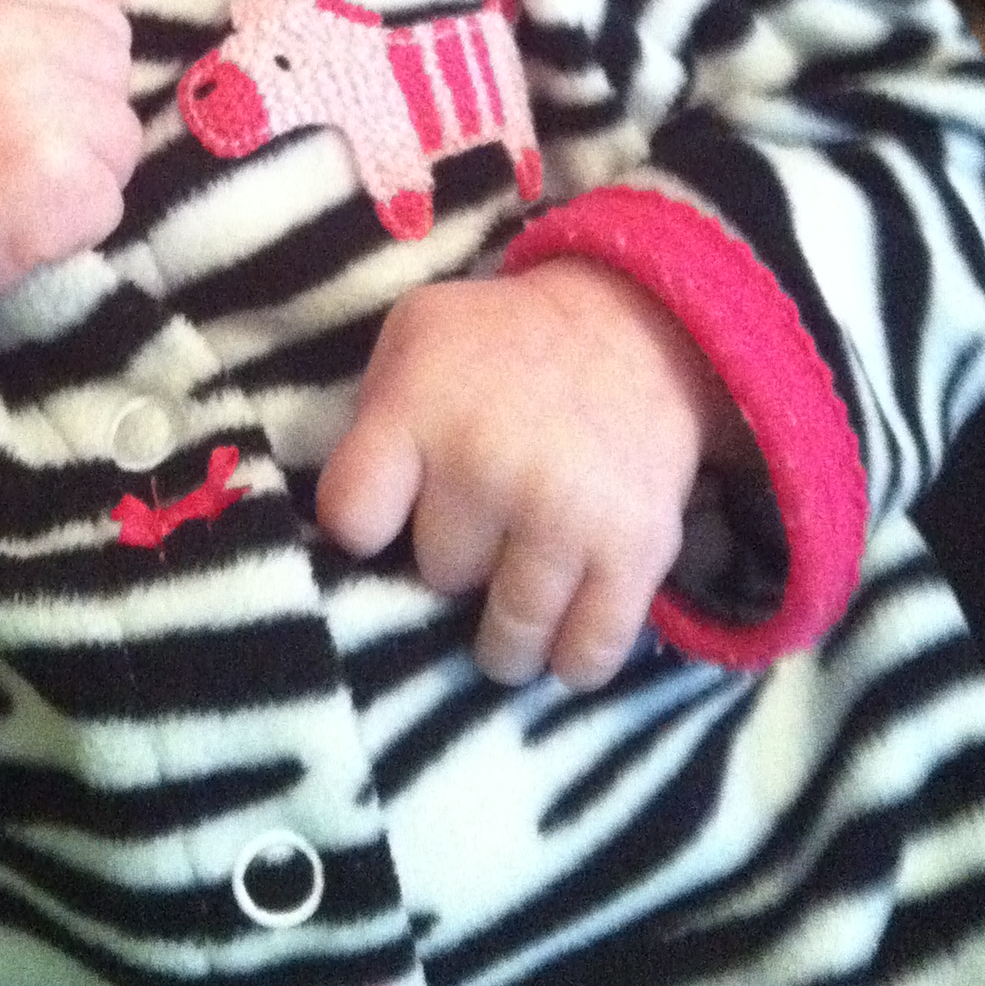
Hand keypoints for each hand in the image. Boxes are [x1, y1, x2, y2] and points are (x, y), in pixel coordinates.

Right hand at [0, 0, 142, 325]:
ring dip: (83, 171)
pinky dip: (74, 225)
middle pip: (114, 69)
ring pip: (120, 137)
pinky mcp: (60, 186)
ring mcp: (38, 115)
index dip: (78, 56)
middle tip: (22, 150)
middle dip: (83, 112)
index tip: (42, 92)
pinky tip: (17, 224)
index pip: (91, 6)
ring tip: (15, 188)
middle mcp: (8, 44)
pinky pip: (108, 201)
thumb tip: (89, 20)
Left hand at [317, 259, 737, 688]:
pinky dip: (573, 660)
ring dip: (507, 637)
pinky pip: (586, 656)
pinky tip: (563, 638)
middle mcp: (486, 467)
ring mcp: (562, 517)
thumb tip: (349, 518)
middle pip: (437, 577)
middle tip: (479, 535)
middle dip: (455, 562)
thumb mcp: (417, 336)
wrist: (635, 325)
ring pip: (507, 639)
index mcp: (419, 411)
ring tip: (508, 619)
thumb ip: (374, 415)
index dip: (363, 530)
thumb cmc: (504, 341)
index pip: (352, 519)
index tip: (385, 524)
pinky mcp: (635, 552)